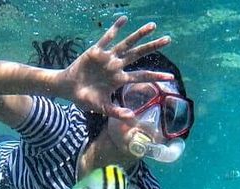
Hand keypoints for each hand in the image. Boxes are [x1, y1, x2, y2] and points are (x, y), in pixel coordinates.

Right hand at [59, 16, 173, 120]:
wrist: (68, 89)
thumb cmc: (85, 99)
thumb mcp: (102, 108)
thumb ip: (117, 112)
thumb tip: (132, 117)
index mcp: (119, 79)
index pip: (141, 76)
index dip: (156, 76)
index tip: (171, 77)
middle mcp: (116, 66)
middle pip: (138, 55)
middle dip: (153, 47)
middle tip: (168, 40)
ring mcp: (107, 58)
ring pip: (126, 44)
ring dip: (139, 35)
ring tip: (153, 26)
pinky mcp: (96, 51)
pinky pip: (107, 38)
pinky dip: (115, 29)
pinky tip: (124, 20)